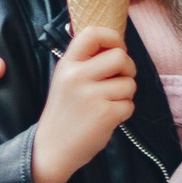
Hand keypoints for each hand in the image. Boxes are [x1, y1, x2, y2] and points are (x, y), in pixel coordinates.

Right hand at [30, 29, 137, 182]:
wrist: (51, 149)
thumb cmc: (64, 113)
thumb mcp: (65, 80)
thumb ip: (85, 63)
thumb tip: (116, 45)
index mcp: (67, 64)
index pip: (92, 33)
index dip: (113, 37)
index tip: (117, 49)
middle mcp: (77, 76)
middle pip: (120, 56)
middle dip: (128, 68)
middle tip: (120, 80)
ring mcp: (90, 96)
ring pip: (129, 83)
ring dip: (125, 95)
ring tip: (108, 103)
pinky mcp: (104, 114)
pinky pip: (129, 105)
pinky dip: (123, 112)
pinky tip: (108, 118)